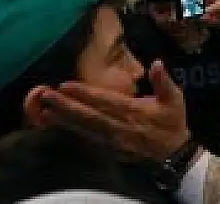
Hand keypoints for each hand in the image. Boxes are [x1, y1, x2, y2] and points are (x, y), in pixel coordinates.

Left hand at [40, 61, 190, 160]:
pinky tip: (59, 125)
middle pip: (88, 116)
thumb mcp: (174, 99)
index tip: (65, 85)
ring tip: (45, 110)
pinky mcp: (110, 150)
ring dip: (64, 120)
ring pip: (85, 129)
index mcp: (133, 112)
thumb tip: (157, 64)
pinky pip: (88, 140)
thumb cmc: (172, 122)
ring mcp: (113, 141)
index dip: (84, 93)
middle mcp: (119, 127)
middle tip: (46, 96)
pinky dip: (72, 132)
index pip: (104, 101)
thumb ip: (164, 81)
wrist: (174, 155)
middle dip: (66, 106)